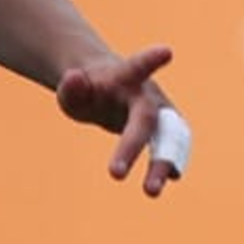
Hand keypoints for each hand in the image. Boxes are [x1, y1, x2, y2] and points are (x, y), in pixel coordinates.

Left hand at [55, 43, 186, 197]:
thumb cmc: (88, 91)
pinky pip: (172, 150)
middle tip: (114, 174)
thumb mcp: (71, 90)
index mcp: (125, 78)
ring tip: (150, 192)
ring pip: (168, 138)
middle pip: (147, 119)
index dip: (151, 60)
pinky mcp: (166, 134)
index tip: (167, 51)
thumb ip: (71, 87)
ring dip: (162, 164)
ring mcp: (161, 115)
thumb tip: (74, 78)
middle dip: (133, 146)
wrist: (109, 90)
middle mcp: (148, 95)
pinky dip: (171, 164)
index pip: (137, 67)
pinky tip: (168, 178)